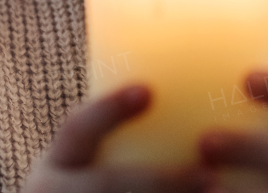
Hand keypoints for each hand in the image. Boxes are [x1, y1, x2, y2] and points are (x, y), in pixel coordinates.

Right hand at [22, 83, 215, 192]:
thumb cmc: (92, 188)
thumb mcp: (88, 162)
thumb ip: (124, 139)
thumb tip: (190, 86)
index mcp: (57, 166)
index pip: (77, 130)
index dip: (108, 109)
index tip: (148, 91)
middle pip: (107, 186)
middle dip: (160, 183)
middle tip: (210, 178)